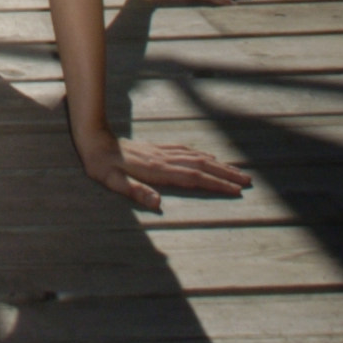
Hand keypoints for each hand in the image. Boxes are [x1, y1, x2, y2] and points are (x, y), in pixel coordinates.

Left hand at [78, 130, 251, 210]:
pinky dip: (201, 155)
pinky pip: (185, 151)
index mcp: (158, 170)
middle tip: (248, 181)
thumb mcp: (113, 182)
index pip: (194, 178)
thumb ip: (135, 191)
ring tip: (236, 170)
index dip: (215, 184)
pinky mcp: (156, 149)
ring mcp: (161, 152)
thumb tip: (156, 203)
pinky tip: (208, 157)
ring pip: (196, 157)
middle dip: (226, 174)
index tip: (237, 190)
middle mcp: (164, 159)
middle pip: (201, 166)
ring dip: (218, 164)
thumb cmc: (101, 166)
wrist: (93, 140)